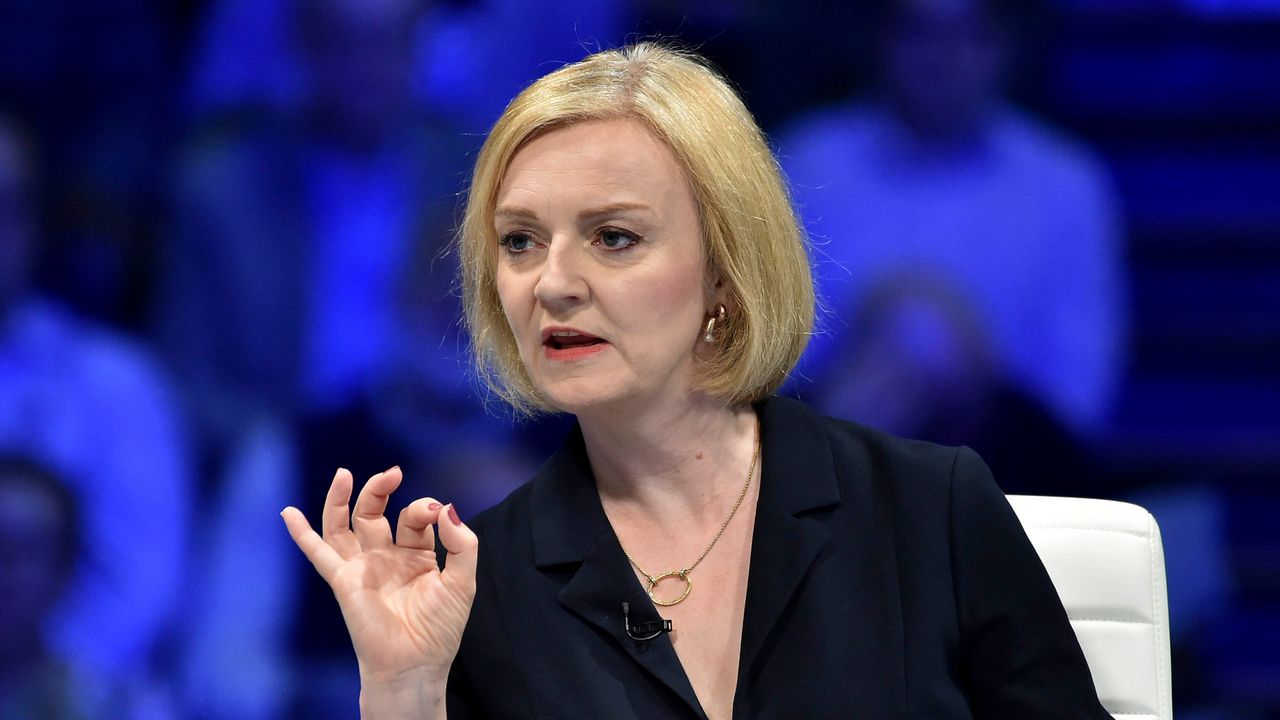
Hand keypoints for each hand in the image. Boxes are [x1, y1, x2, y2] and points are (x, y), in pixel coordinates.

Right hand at [281, 467, 477, 687]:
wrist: (416, 664)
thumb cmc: (440, 628)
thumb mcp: (463, 581)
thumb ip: (461, 544)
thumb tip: (447, 507)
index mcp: (416, 554)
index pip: (414, 518)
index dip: (424, 508)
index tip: (436, 514)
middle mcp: (386, 556)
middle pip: (375, 512)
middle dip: (381, 490)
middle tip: (393, 473)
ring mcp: (363, 567)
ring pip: (344, 525)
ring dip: (342, 498)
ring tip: (344, 474)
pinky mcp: (344, 581)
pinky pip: (319, 554)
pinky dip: (302, 534)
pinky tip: (289, 513)